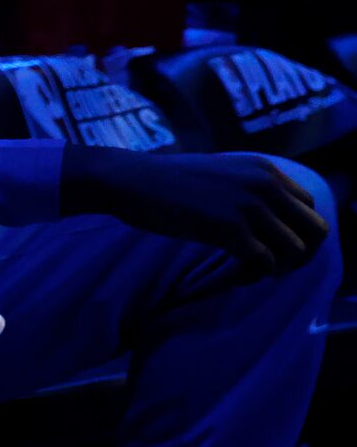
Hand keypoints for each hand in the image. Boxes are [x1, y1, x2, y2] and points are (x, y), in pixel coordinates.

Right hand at [64, 147, 332, 275]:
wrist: (131, 181)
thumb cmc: (166, 181)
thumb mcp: (221, 173)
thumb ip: (248, 187)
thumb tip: (263, 215)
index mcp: (266, 170)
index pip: (310, 205)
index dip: (298, 232)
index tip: (274, 246)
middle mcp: (266, 185)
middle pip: (315, 229)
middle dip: (300, 254)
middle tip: (274, 267)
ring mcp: (249, 207)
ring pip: (295, 249)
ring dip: (279, 268)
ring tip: (253, 272)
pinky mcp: (229, 229)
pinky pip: (265, 262)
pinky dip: (256, 275)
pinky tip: (239, 276)